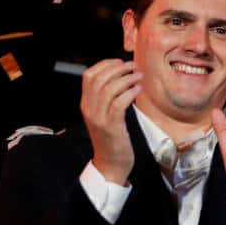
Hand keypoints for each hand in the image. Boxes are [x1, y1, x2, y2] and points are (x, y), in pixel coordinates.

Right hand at [80, 59, 141, 184]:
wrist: (111, 163)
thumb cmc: (113, 138)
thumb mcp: (106, 116)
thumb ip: (108, 99)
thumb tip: (121, 78)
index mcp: (86, 104)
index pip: (88, 76)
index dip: (104, 65)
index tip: (120, 61)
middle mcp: (89, 108)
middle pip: (99, 79)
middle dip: (117, 68)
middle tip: (133, 66)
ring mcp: (99, 117)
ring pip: (109, 88)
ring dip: (127, 78)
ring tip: (139, 76)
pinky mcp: (111, 125)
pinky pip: (119, 102)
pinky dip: (130, 92)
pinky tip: (139, 89)